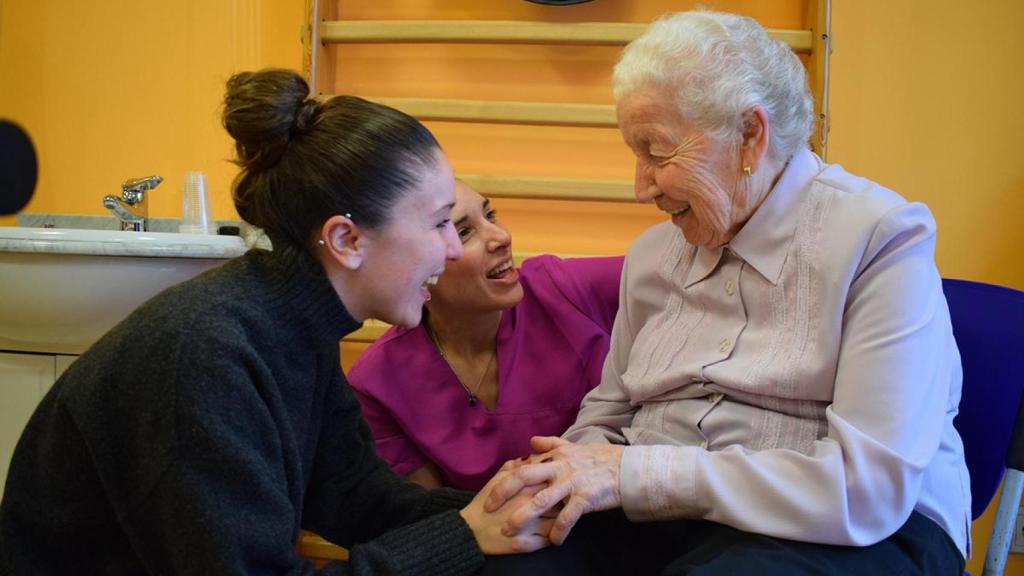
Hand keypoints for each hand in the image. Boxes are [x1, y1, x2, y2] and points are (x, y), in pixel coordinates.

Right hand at [460, 461, 553, 554]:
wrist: (470, 529)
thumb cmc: (485, 502)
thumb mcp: (498, 478)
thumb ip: (517, 466)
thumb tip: (535, 457)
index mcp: (524, 486)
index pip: (552, 480)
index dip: (558, 483)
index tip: (558, 486)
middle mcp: (528, 504)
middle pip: (560, 501)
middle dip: (563, 502)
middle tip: (561, 504)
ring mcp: (528, 525)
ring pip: (557, 522)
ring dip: (560, 521)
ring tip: (557, 520)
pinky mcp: (525, 545)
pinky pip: (549, 541)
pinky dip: (553, 538)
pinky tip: (551, 535)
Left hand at [484, 436, 623, 544]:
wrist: (626, 468)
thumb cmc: (598, 458)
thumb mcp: (573, 447)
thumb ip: (551, 444)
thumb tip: (531, 441)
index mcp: (554, 458)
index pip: (522, 467)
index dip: (503, 480)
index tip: (489, 494)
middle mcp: (559, 469)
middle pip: (524, 479)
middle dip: (503, 494)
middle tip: (490, 510)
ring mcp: (571, 484)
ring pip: (541, 501)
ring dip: (523, 516)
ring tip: (510, 529)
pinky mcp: (585, 499)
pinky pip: (567, 518)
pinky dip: (559, 531)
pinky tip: (553, 541)